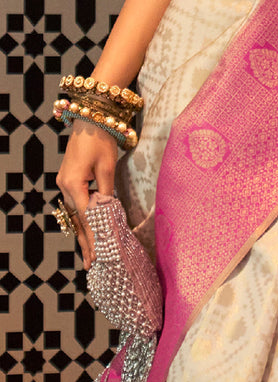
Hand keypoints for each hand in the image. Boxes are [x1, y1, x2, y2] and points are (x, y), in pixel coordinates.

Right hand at [56, 121, 117, 269]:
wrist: (90, 117)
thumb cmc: (101, 140)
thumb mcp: (107, 167)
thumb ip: (106, 192)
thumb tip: (109, 213)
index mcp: (73, 185)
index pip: (86, 219)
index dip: (94, 238)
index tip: (99, 257)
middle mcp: (64, 186)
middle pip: (77, 220)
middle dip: (86, 241)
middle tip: (92, 264)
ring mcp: (64, 182)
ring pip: (75, 213)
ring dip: (84, 231)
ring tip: (91, 252)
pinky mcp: (68, 178)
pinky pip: (75, 203)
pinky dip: (82, 217)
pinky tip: (88, 227)